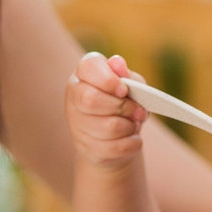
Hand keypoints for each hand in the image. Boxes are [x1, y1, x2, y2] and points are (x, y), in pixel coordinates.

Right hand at [65, 52, 147, 170]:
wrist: (117, 135)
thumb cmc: (124, 101)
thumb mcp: (131, 84)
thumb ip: (126, 75)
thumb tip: (118, 64)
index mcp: (84, 73)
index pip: (88, 68)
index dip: (108, 79)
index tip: (124, 89)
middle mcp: (74, 95)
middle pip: (91, 99)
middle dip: (121, 106)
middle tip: (137, 110)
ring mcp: (76, 123)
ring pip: (107, 127)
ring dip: (130, 126)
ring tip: (135, 123)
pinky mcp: (85, 147)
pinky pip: (114, 148)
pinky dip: (132, 143)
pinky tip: (134, 138)